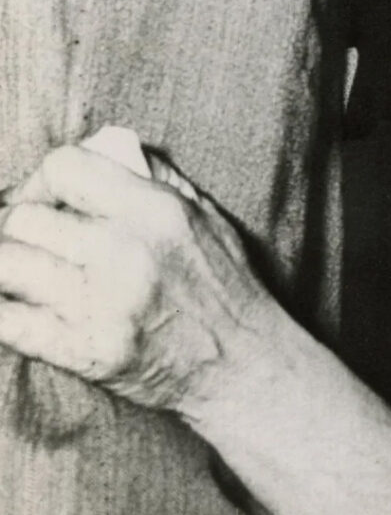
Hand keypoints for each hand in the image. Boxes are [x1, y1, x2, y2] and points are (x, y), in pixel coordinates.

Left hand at [0, 145, 280, 418]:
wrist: (243, 366)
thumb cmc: (226, 288)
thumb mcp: (206, 217)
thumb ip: (154, 178)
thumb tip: (103, 148)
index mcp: (156, 211)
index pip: (63, 167)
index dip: (43, 180)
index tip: (50, 201)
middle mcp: (125, 253)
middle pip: (22, 219)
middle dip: (20, 229)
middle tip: (35, 244)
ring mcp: (101, 305)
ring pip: (4, 267)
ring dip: (9, 270)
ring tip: (28, 276)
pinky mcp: (84, 352)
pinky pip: (6, 322)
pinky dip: (5, 312)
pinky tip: (20, 309)